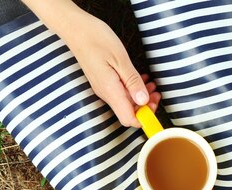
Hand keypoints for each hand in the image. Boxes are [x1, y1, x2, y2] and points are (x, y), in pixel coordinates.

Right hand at [22, 0, 159, 127]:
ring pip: (126, 102)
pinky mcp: (103, 82)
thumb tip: (144, 101)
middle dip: (145, 106)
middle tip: (156, 93)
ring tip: (151, 84)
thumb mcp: (120, 59)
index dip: (144, 117)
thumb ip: (133, 82)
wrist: (75, 28)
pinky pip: (121, 93)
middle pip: (128, 112)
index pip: (128, 118)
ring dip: (140, 96)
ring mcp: (104, 88)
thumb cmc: (96, 39)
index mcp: (110, 90)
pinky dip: (133, 89)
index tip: (155, 105)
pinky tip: (140, 79)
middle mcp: (106, 93)